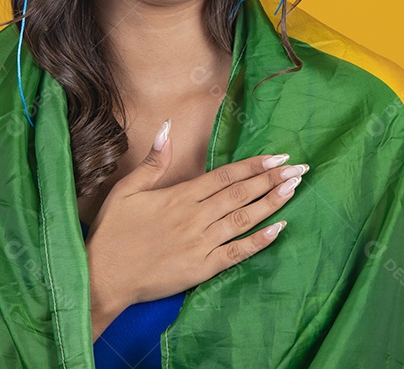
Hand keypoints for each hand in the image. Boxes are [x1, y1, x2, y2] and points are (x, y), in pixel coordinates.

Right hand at [84, 118, 305, 335]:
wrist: (104, 277)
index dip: (253, 165)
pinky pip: (236, 253)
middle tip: (299, 169)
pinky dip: (259, 241)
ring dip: (271, 203)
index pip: (225, 176)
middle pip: (241, 194)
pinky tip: (278, 229)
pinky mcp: (202, 268)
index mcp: (179, 196)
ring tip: (294, 189)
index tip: (277, 156)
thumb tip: (166, 127)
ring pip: (244, 219)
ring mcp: (201, 244)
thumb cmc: (113, 232)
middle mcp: (195, 217)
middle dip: (272, 179)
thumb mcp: (126, 189)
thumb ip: (152, 161)